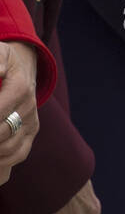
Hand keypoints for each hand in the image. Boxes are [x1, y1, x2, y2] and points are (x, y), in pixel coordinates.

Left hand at [0, 41, 38, 183]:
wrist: (24, 65)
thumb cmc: (4, 61)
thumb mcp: (0, 53)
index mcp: (20, 87)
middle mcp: (29, 107)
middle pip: (1, 133)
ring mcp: (32, 121)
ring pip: (8, 148)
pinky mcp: (32, 132)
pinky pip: (18, 154)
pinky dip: (2, 160)